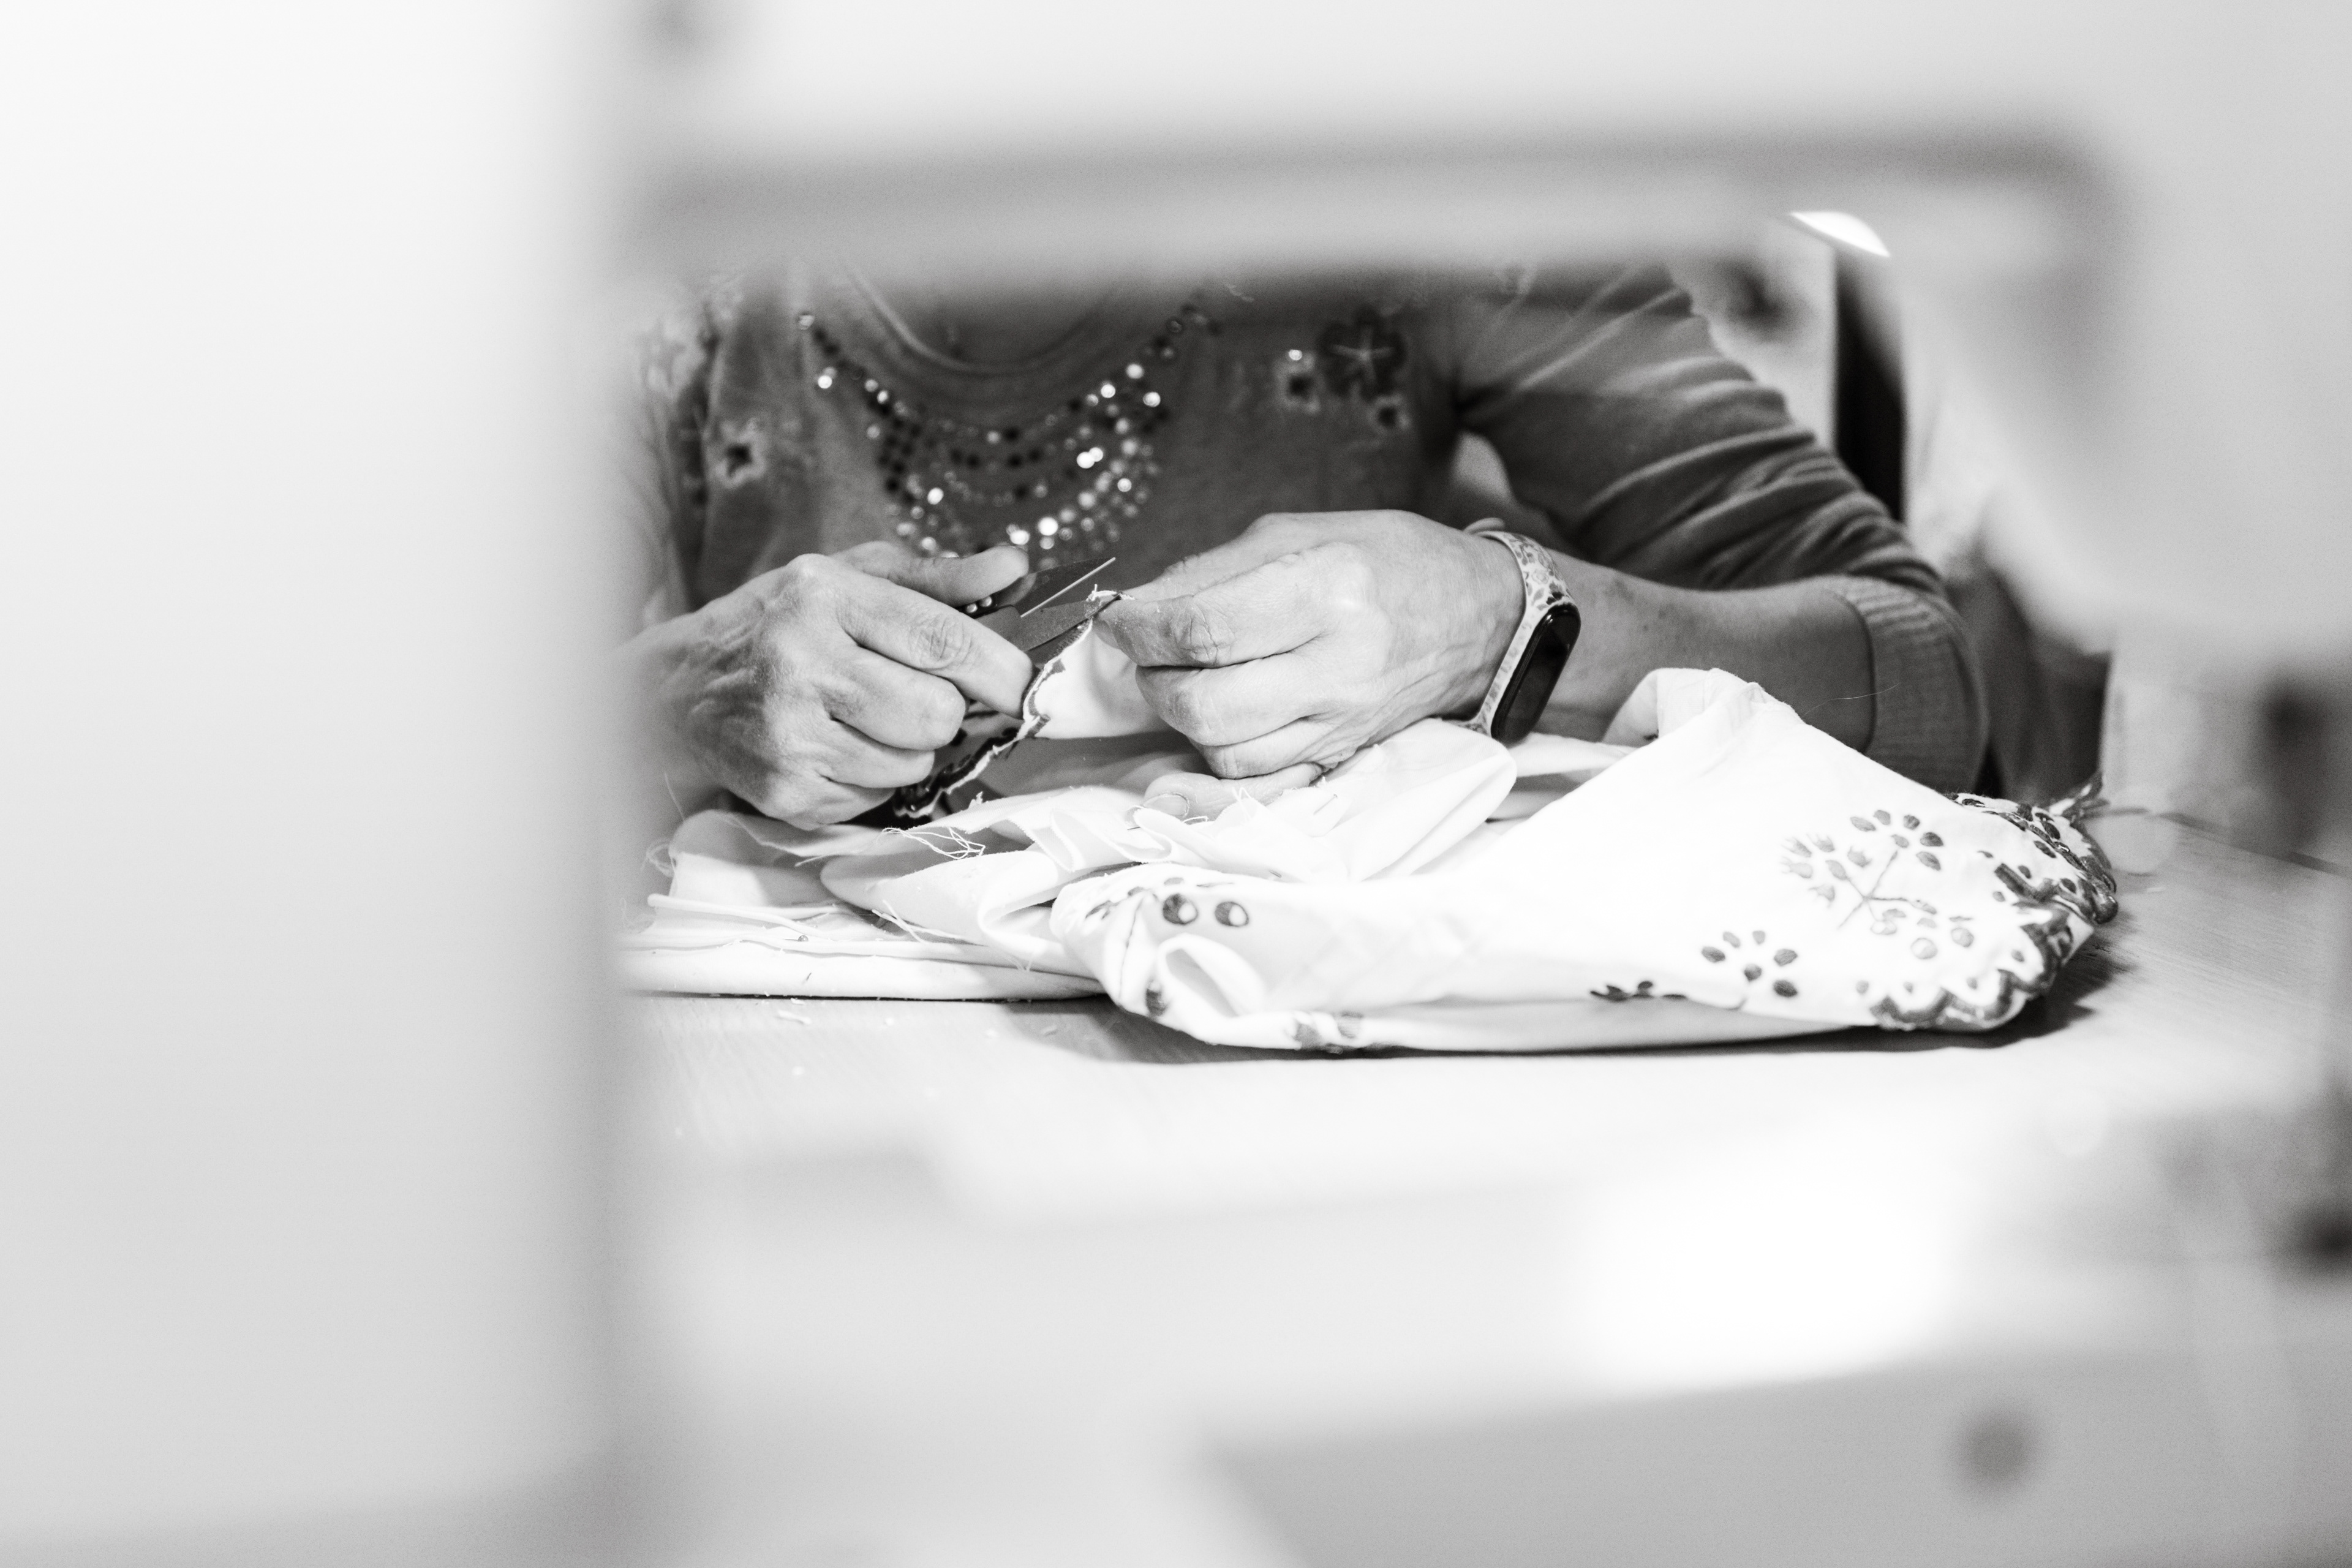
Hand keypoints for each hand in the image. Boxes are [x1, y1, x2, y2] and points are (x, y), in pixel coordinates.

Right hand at [640, 541, 1033, 826]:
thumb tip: (1016, 566)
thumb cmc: (778, 624)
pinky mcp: (785, 792)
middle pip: (937, 715)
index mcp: (825, 597)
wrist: (678, 690)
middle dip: (947, 711)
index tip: (1025, 682)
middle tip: (923, 696)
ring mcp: (789, 736)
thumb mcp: (847, 578)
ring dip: (910, 748)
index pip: (943, 640)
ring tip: (867, 718)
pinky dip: (873, 778)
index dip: (1001, 668)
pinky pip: (877, 799)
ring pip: (914, 765)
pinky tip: (837, 746)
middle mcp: (802, 664)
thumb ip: (936, 579)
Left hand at [1096, 511, 1523, 776]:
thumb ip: (1209, 571)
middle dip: (1152, 678)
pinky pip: (1255, 774)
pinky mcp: (1341, 753)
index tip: (1114, 620)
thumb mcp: (1297, 533)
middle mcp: (1337, 663)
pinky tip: (1223, 712)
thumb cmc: (1386, 561)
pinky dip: (1219, 748)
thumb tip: (1132, 607)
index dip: (1138, 629)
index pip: (1202, 629)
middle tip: (1149, 652)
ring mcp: (1341, 719)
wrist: (1480, 617)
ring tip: (1187, 678)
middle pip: (1204, 703)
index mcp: (1325, 589)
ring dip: (1182, 717)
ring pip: (1223, 750)